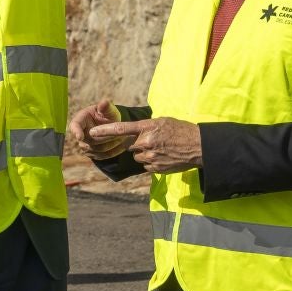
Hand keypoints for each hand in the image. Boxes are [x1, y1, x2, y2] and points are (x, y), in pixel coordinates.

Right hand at [69, 97, 128, 158]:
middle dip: (106, 137)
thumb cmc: (108, 115)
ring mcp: (85, 146)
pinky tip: (123, 146)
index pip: (74, 126)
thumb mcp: (108, 109)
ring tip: (124, 138)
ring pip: (98, 149)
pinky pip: (103, 156)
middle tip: (120, 134)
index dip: (76, 131)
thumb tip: (104, 102)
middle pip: (90, 141)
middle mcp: (80, 135)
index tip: (79, 136)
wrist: (111, 125)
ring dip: (112, 144)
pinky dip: (114, 151)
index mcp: (80, 120)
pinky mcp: (93, 154)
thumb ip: (106, 107)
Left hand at [86, 116, 202, 173]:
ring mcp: (150, 157)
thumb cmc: (182, 131)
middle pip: (131, 146)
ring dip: (145, 154)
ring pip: (137, 157)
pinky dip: (152, 162)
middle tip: (154, 141)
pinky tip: (164, 157)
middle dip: (138, 144)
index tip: (92, 133)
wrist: (199, 146)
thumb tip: (136, 133)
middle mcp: (146, 142)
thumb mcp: (163, 122)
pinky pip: (146, 166)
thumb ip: (146, 127)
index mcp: (147, 128)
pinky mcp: (155, 168)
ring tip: (161, 149)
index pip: (121, 129)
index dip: (104, 131)